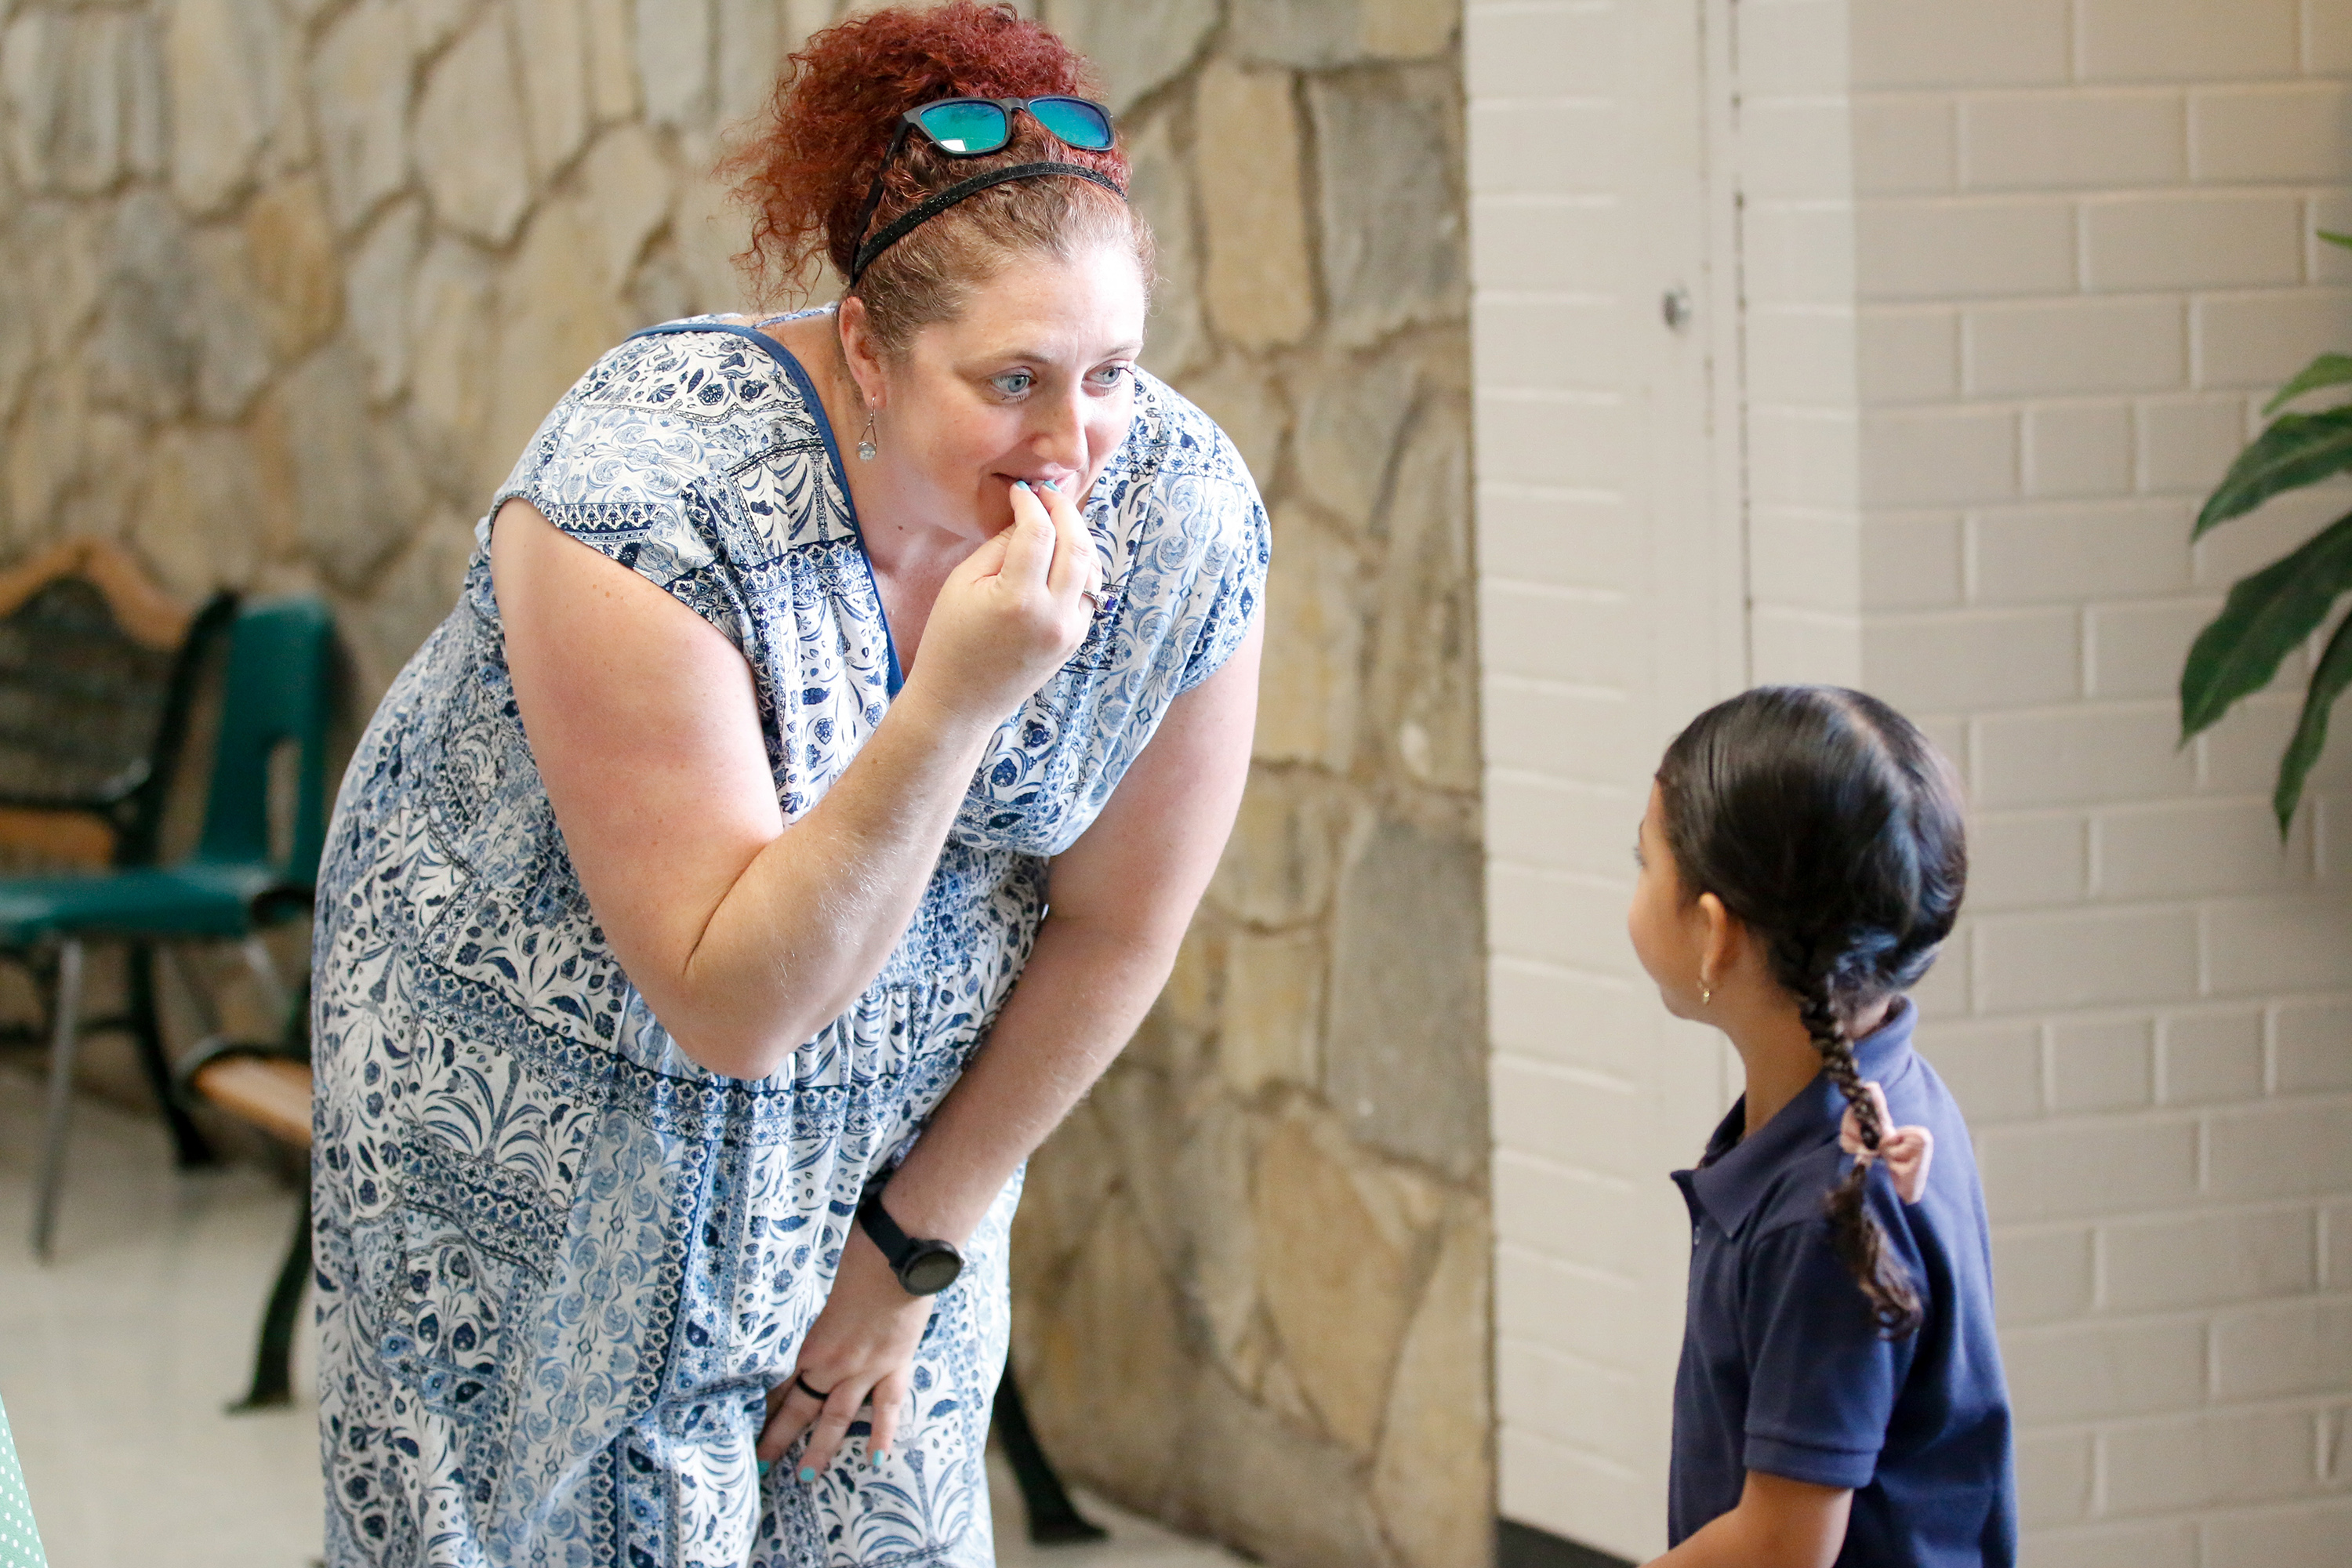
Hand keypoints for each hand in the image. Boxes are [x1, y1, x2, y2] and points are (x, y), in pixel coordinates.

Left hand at [758, 1226, 933, 1477]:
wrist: (902, 1249)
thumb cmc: (858, 1252)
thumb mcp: (819, 1282)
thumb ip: (807, 1311)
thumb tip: (794, 1319)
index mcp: (809, 1340)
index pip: (777, 1382)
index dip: (761, 1407)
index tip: (743, 1425)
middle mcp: (833, 1362)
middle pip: (799, 1408)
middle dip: (777, 1437)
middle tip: (758, 1465)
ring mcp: (867, 1367)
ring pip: (837, 1417)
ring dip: (820, 1448)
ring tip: (805, 1477)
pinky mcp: (897, 1363)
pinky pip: (888, 1406)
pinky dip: (882, 1434)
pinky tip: (875, 1460)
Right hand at [906, 479, 1101, 723]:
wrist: (960, 702)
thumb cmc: (949, 641)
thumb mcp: (963, 584)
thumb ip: (1000, 545)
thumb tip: (1028, 517)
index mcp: (1018, 599)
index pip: (1038, 532)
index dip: (1032, 503)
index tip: (1022, 491)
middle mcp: (1053, 615)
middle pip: (1076, 545)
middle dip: (1065, 511)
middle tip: (1048, 494)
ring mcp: (1070, 631)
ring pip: (1091, 567)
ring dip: (1078, 536)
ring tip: (1057, 518)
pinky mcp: (1076, 640)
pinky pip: (1090, 591)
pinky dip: (1081, 565)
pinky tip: (1063, 552)